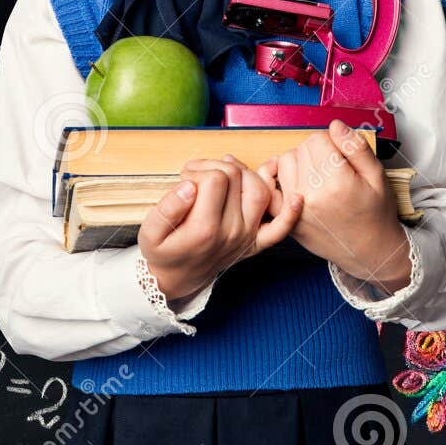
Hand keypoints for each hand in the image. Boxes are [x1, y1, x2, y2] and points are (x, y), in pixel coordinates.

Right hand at [138, 154, 303, 301]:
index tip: (185, 175)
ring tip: (224, 172)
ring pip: (261, 191)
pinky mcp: (255, 242)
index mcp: (205, 229)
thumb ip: (167, 207)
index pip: (214, 179)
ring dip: (246, 174)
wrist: (174, 279)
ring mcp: (246, 237)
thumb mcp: (150, 231)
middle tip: (198, 173)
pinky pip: (280, 229)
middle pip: (237, 178)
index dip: (197, 169)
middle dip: (216, 165)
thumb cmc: (162, 251)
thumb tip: (188, 186)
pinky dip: (291, 212)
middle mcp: (232, 233)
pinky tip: (295, 197)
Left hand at [261, 119, 412, 293]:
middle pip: (301, 149)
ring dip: (300, 164)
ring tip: (319, 176)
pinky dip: (284, 182)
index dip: (331, 143)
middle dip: (316, 152)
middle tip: (333, 168)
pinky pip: (274, 187)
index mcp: (336, 183)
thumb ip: (356, 147)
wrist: (370, 251)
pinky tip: (299, 186)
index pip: (317, 140)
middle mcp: (312, 196)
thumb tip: (334, 125)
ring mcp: (297, 210)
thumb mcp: (377, 176)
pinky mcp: (288, 220)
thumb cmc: (376, 213)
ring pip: (286, 163)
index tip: (342, 156)